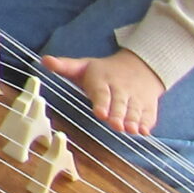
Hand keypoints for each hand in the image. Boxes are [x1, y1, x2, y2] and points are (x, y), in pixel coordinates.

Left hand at [45, 49, 164, 137]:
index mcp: (102, 80)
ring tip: (130, 130)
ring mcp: (136, 97)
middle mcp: (121, 89)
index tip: (99, 113)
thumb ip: (65, 66)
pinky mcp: (148, 104)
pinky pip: (149, 114)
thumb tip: (44, 60)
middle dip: (118, 115)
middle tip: (115, 125)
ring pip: (134, 110)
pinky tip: (145, 132)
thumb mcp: (84, 65)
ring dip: (133, 120)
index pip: (101, 92)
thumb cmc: (104, 71)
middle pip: (119, 103)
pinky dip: (148, 123)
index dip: (101, 103)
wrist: (141, 66)